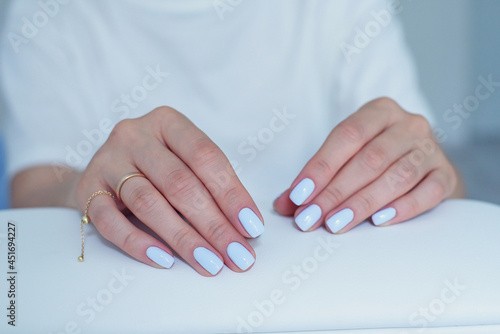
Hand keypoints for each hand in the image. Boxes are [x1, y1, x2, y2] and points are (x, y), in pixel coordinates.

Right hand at [76, 107, 263, 275]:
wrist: (101, 170)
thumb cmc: (155, 166)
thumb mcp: (182, 160)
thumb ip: (210, 184)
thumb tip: (245, 227)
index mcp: (167, 122)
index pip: (205, 157)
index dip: (231, 193)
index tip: (252, 228)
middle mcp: (135, 135)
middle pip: (179, 183)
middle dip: (214, 224)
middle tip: (238, 256)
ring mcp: (107, 161)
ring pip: (148, 203)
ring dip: (184, 238)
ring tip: (210, 263)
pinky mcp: (87, 189)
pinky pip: (110, 222)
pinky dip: (138, 243)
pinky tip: (165, 260)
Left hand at [274, 97, 464, 232]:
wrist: (423, 163)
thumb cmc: (376, 158)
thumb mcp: (346, 157)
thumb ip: (315, 179)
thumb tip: (283, 205)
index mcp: (379, 111)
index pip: (346, 136)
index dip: (320, 167)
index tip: (298, 196)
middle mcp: (409, 124)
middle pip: (370, 158)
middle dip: (336, 191)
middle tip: (311, 218)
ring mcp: (431, 149)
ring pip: (397, 175)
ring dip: (362, 203)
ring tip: (336, 224)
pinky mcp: (446, 174)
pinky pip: (428, 192)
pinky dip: (402, 208)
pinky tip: (378, 222)